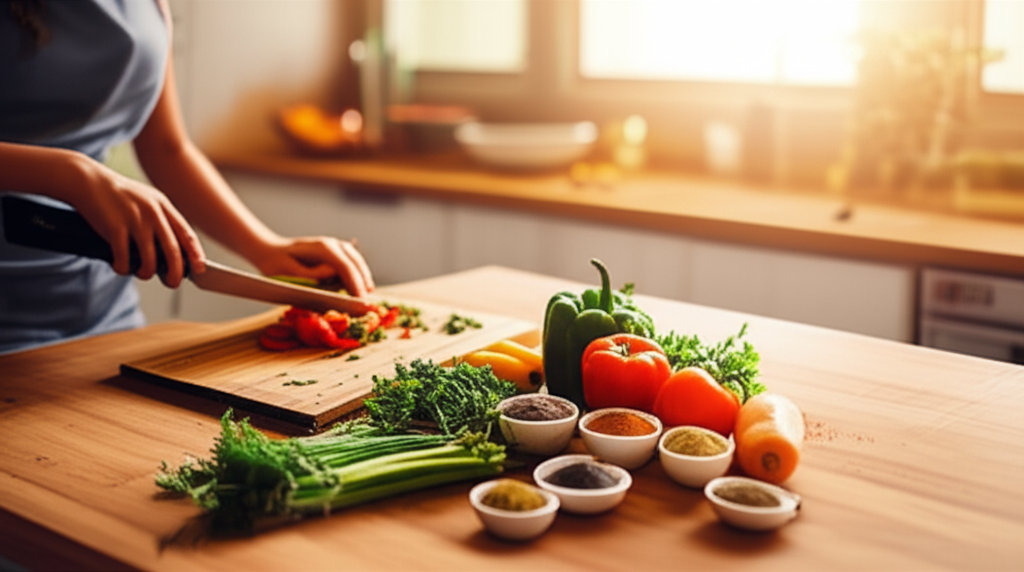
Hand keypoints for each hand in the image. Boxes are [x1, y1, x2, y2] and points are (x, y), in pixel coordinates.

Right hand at [73, 159, 205, 286]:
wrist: (87, 180)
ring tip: (141, 272)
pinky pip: (124, 258)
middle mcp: (153, 213)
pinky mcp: (114, 227)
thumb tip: (174, 250)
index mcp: (163, 206)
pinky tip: (120, 266)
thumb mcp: (147, 200)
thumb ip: (161, 220)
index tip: (200, 268)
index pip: (187, 234)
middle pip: (172, 251)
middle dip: (175, 272)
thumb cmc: (119, 195)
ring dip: (146, 272)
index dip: (196, 254)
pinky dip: (123, 268)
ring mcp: (134, 220)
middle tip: (172, 282)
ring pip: (149, 259)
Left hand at [250, 236, 374, 297]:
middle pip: (356, 263)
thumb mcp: (290, 272)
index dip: (355, 284)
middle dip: (363, 283)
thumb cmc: (277, 265)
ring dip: (363, 277)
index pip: (345, 267)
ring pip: (357, 261)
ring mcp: (335, 245)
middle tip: (366, 302)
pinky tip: (359, 286)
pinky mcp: (336, 251)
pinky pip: (352, 262)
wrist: (272, 252)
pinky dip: (358, 274)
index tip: (360, 300)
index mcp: (322, 248)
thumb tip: (332, 273)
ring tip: (365, 295)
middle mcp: (332, 244)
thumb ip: (312, 274)